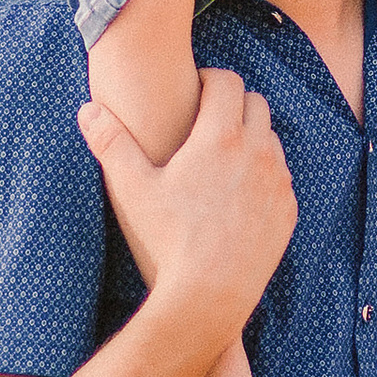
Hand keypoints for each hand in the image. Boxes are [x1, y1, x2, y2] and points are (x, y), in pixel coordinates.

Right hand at [77, 65, 296, 332]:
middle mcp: (257, 151)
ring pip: (271, 138)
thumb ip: (111, 143)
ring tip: (221, 158)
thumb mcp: (132, 189)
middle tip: (207, 122)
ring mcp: (278, 180)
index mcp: (220, 136)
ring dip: (251, 137)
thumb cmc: (167, 241)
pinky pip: (281, 174)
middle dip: (233, 105)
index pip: (228, 81)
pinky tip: (238, 192)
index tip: (194, 93)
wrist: (209, 296)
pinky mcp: (289, 208)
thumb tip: (88, 109)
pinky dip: (264, 172)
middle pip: (255, 103)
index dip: (210, 81)